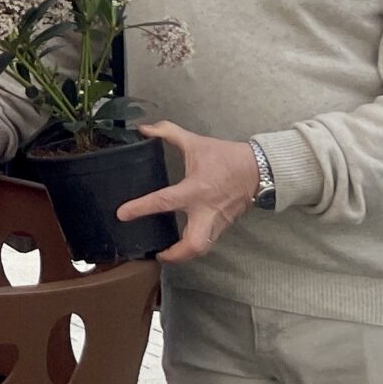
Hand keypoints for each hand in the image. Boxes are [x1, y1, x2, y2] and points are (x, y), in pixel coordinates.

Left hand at [118, 120, 259, 263]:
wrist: (260, 168)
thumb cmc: (226, 157)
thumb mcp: (195, 142)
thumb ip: (168, 132)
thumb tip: (145, 128)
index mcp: (195, 190)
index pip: (164, 202)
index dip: (141, 208)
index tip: (122, 215)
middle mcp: (206, 211)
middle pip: (193, 245)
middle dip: (175, 255)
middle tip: (158, 254)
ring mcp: (217, 221)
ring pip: (203, 248)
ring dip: (185, 255)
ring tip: (167, 253)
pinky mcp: (225, 225)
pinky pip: (209, 241)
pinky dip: (194, 245)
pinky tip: (183, 243)